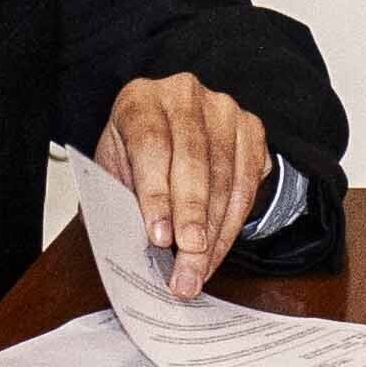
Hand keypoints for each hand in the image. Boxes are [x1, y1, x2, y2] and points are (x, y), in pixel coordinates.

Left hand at [95, 72, 270, 300]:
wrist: (169, 130)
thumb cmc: (136, 154)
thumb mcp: (114, 170)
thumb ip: (118, 199)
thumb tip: (127, 248)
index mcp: (140, 100)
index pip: (151, 145)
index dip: (155, 195)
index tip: (158, 237)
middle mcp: (184, 96)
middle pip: (193, 162)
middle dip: (191, 220)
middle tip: (187, 262)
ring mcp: (222, 109)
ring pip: (225, 177)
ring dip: (214, 232)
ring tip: (198, 270)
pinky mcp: (250, 128)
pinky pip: (247, 183)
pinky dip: (233, 224)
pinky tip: (217, 251)